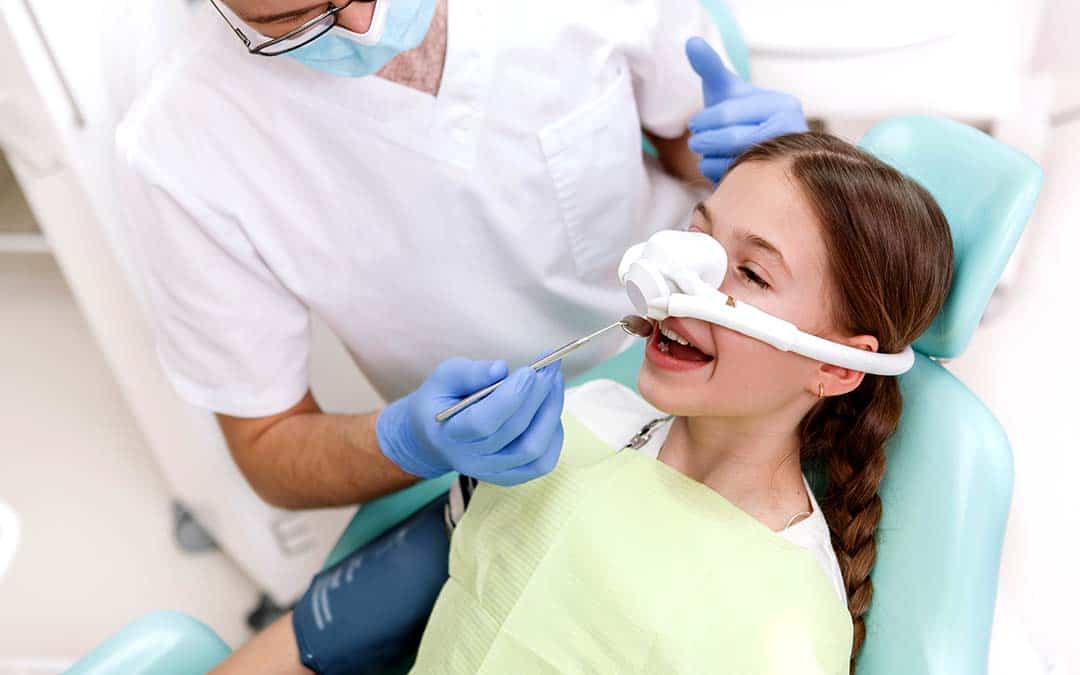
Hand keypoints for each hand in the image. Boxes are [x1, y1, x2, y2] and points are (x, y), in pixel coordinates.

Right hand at [376, 357, 564, 486]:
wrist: (435, 438)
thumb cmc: (442, 401)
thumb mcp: (444, 378)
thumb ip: (470, 373)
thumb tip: (501, 369)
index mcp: (450, 434)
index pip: (483, 422)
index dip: (510, 397)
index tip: (529, 371)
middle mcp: (472, 459)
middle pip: (515, 431)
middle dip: (538, 395)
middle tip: (550, 366)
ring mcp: (493, 472)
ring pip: (534, 450)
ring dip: (551, 412)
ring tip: (553, 381)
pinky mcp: (511, 476)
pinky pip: (542, 462)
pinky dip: (554, 434)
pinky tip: (551, 408)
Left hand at [685, 37, 807, 183]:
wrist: (758, 149)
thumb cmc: (740, 115)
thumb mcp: (726, 89)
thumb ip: (710, 67)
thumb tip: (691, 42)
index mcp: (782, 105)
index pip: (729, 113)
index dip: (704, 121)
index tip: (693, 125)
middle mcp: (791, 132)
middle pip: (733, 139)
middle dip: (706, 141)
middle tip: (695, 142)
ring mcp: (784, 161)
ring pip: (734, 162)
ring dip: (711, 159)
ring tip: (706, 153)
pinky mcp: (773, 182)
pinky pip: (736, 181)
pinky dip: (719, 175)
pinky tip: (717, 168)